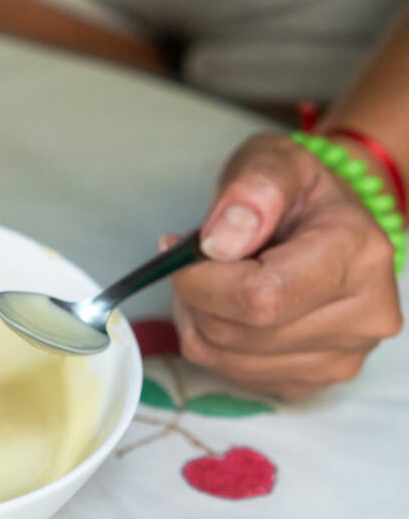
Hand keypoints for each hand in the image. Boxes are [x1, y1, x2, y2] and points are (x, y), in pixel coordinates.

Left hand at [168, 133, 402, 399]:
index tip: (179, 249)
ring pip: (224, 358)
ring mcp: (342, 358)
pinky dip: (210, 342)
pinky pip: (230, 374)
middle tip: (195, 259)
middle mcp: (363, 317)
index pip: (262, 296)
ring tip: (212, 279)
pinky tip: (226, 308)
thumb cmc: (297, 191)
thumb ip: (251, 190)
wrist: (327, 222)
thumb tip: (219, 243)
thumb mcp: (275, 161)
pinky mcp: (311, 383)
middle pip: (238, 331)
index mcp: (358, 255)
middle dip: (194, 294)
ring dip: (196, 318)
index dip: (202, 278)